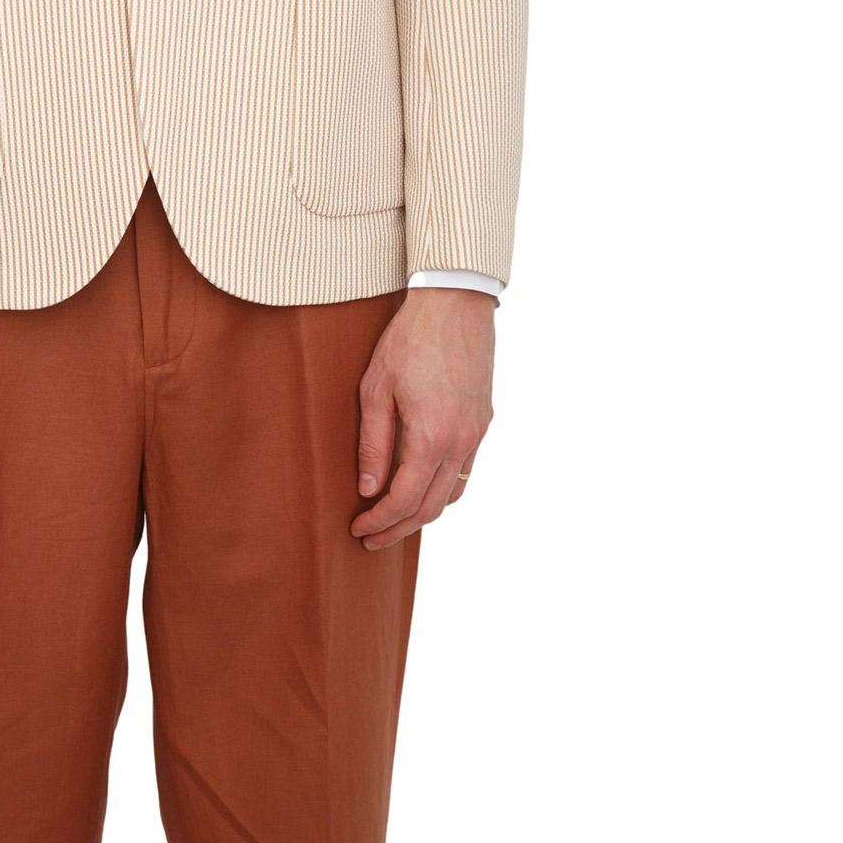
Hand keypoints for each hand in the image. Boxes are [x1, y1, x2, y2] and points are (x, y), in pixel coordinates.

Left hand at [351, 287, 495, 551]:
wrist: (455, 304)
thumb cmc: (409, 340)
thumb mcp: (375, 389)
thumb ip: (372, 443)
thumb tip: (367, 488)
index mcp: (432, 436)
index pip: (405, 500)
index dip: (381, 521)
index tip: (359, 529)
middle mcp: (461, 441)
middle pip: (431, 507)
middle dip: (399, 528)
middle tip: (371, 538)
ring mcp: (477, 433)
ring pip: (452, 494)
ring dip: (422, 514)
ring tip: (392, 519)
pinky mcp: (483, 422)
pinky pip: (464, 471)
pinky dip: (441, 489)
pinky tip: (420, 486)